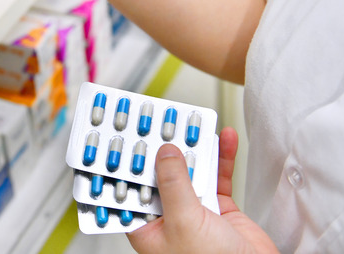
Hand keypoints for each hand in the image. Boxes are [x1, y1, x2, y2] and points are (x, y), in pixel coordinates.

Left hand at [127, 127, 277, 253]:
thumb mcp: (184, 222)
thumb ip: (173, 184)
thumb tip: (164, 153)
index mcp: (146, 226)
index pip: (128, 187)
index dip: (124, 161)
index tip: (121, 134)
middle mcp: (166, 216)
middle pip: (159, 173)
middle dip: (160, 146)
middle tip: (159, 118)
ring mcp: (193, 210)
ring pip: (189, 170)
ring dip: (192, 146)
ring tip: (190, 121)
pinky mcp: (218, 207)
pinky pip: (218, 175)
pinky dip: (221, 156)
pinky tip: (222, 137)